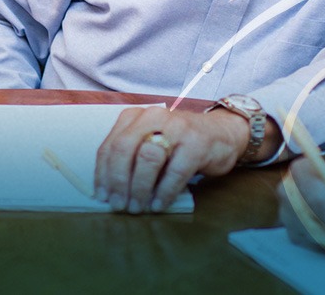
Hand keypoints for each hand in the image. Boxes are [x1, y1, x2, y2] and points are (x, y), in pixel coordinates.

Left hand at [94, 107, 247, 213]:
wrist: (222, 133)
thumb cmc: (180, 143)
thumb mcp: (151, 141)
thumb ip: (131, 158)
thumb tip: (110, 190)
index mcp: (136, 116)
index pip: (111, 145)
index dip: (103, 173)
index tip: (102, 195)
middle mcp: (154, 117)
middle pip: (125, 149)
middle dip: (119, 181)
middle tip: (119, 204)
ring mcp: (176, 128)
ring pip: (148, 159)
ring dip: (139, 188)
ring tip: (137, 207)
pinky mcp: (196, 143)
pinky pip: (175, 172)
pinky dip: (163, 192)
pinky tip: (158, 204)